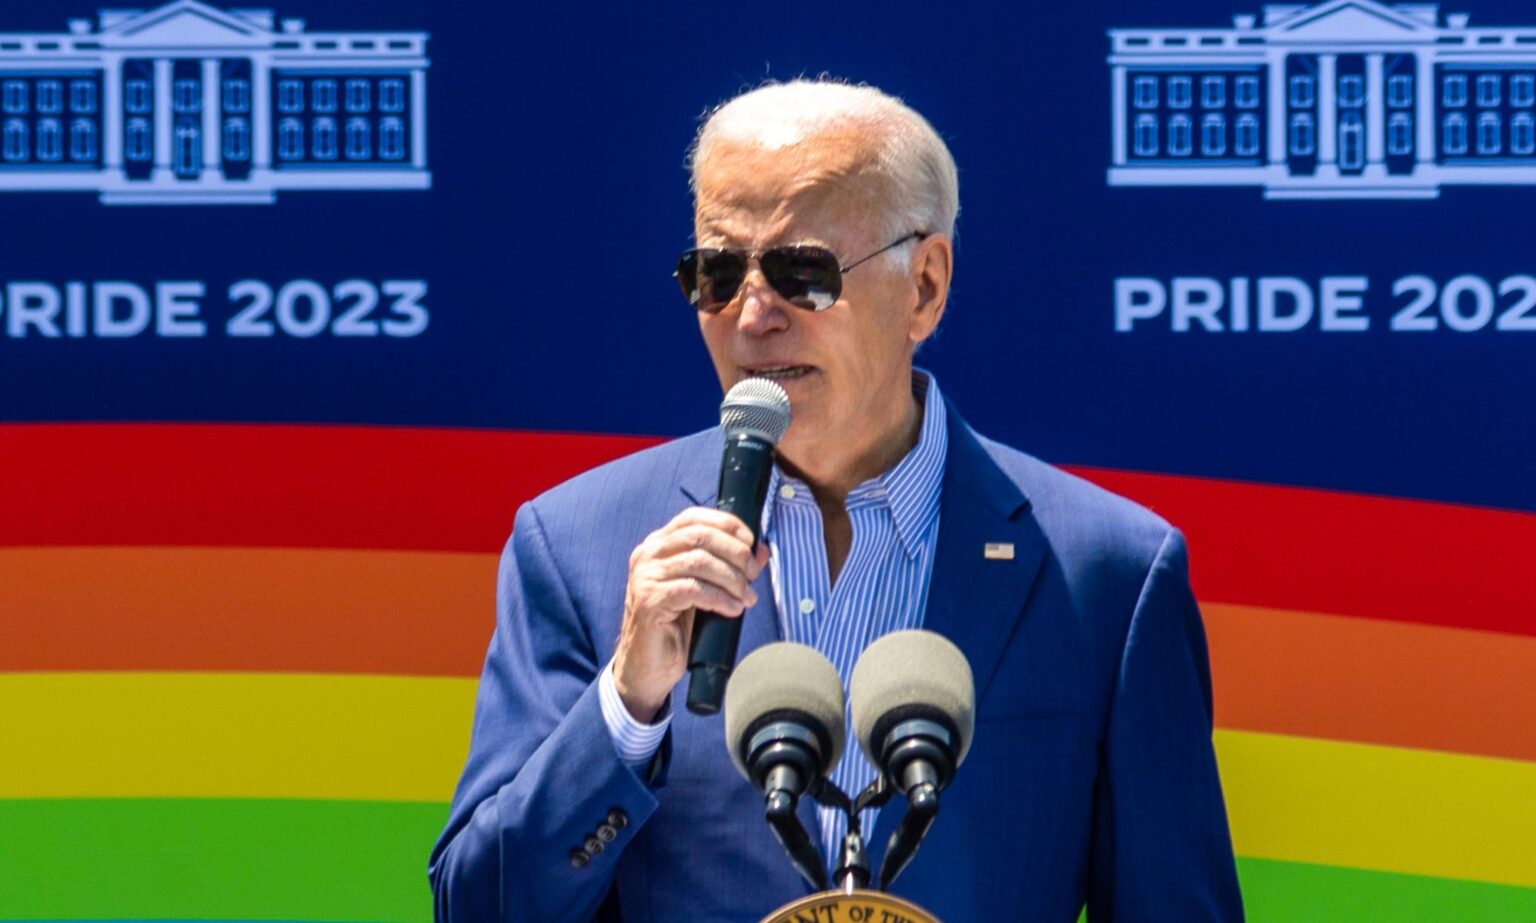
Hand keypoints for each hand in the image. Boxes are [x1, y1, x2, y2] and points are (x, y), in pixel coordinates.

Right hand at [613, 507, 770, 721]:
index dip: (727, 524)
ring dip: (731, 578)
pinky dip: (720, 598)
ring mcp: (645, 576)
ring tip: (747, 597)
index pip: (693, 517)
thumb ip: (727, 566)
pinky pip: (693, 589)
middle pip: (700, 536)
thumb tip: (761, 551)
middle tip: (753, 575)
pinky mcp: (649, 600)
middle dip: (735, 553)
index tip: (750, 543)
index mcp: (658, 544)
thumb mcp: (705, 589)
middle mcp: (648, 554)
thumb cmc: (676, 626)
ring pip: (699, 561)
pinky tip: (732, 609)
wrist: (647, 666)